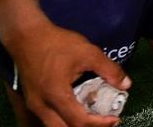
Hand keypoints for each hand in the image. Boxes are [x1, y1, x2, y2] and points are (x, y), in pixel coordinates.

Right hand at [5, 21, 130, 126]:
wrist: (26, 35)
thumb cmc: (56, 42)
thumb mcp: (87, 52)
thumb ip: (108, 69)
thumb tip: (126, 85)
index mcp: (56, 96)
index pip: (80, 122)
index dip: (100, 124)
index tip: (115, 119)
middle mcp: (42, 107)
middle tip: (104, 122)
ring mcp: (34, 106)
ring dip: (74, 126)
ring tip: (92, 117)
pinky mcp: (32, 102)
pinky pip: (50, 119)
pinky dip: (64, 120)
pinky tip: (77, 109)